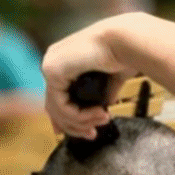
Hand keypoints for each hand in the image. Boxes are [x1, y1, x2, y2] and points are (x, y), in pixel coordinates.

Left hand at [41, 17, 132, 137]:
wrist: (125, 40)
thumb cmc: (124, 53)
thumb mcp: (110, 78)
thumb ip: (104, 91)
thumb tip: (105, 105)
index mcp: (64, 60)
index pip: (57, 96)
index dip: (66, 118)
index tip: (83, 131)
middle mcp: (52, 61)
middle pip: (54, 105)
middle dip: (74, 125)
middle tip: (92, 134)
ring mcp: (49, 65)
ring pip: (57, 110)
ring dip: (81, 122)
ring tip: (102, 121)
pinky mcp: (52, 71)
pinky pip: (61, 106)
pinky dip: (79, 116)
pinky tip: (98, 113)